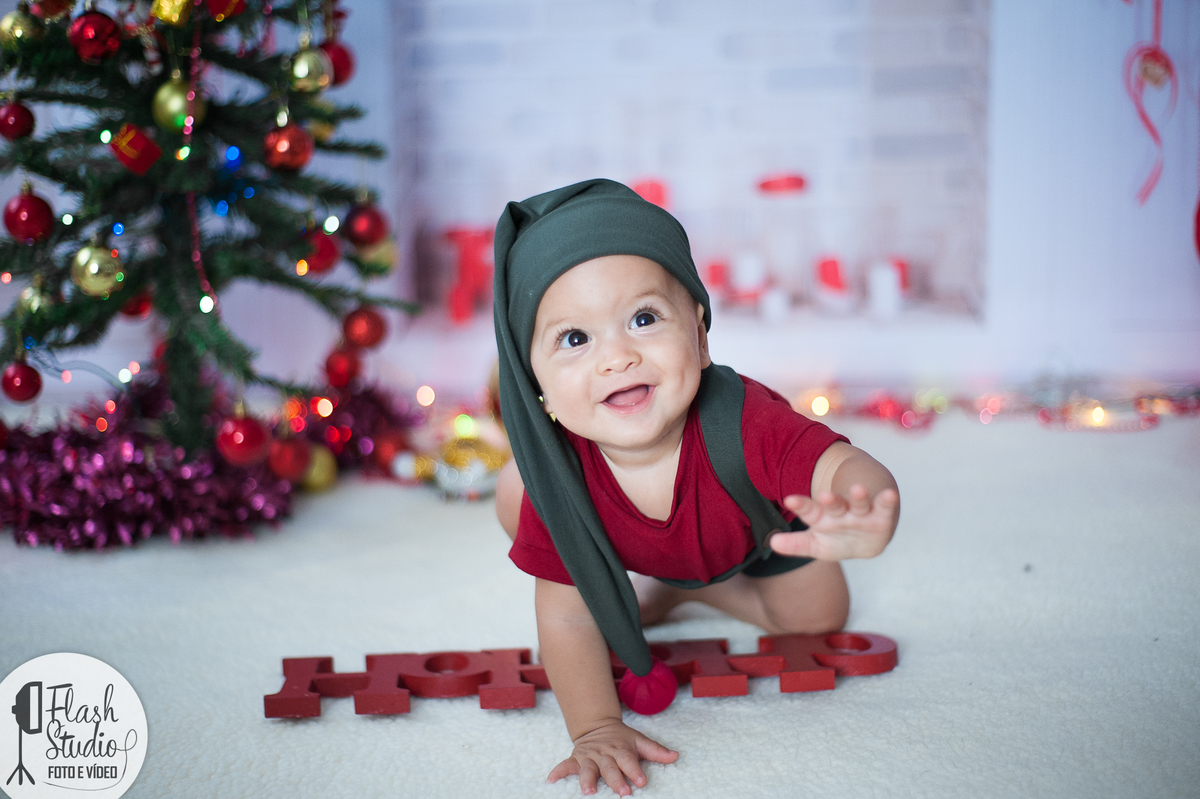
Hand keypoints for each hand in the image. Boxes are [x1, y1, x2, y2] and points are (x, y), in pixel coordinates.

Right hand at [547, 719, 678, 795]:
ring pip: (587, 769)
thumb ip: (656, 751)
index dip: (634, 770)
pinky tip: (551, 780)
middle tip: (623, 793)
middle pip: (610, 768)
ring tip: (588, 792)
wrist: (597, 726)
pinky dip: (558, 772)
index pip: (629, 760)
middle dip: (616, 780)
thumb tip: (676, 756)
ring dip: (587, 780)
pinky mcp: (576, 759)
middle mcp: (604, 753)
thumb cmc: (622, 739)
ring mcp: (589, 757)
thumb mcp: (639, 741)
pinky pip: (565, 765)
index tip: (641, 781)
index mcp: (621, 749)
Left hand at [772, 485, 898, 560]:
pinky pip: (884, 506)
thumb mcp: (816, 544)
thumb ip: (796, 544)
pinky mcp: (881, 517)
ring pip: (859, 502)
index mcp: (823, 517)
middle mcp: (841, 511)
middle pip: (835, 504)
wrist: (865, 540)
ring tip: (859, 488)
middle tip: (824, 495)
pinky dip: (887, 500)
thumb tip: (772, 543)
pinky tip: (890, 494)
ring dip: (859, 496)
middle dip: (831, 500)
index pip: (810, 510)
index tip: (789, 500)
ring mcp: (861, 513)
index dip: (801, 505)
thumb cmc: (836, 539)